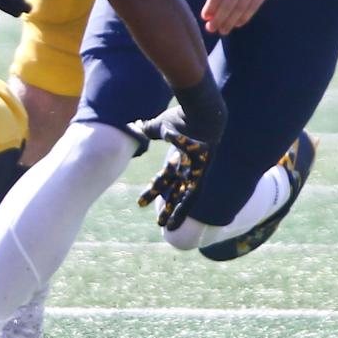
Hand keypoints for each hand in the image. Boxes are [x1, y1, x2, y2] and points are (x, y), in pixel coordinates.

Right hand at [131, 107, 215, 230]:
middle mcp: (188, 166)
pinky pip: (193, 195)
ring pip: (186, 196)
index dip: (154, 190)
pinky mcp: (202, 172)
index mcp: (179, 157)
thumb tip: (135, 125)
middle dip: (167, 205)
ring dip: (176, 211)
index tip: (140, 202)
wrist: (200, 110)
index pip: (165, 177)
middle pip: (176, 189)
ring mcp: (196, 170)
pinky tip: (176, 220)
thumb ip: (150, 129)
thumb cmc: (182, 116)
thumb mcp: (162, 126)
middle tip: (159, 222)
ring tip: (167, 226)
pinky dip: (184, 208)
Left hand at [202, 0, 295, 33]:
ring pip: (242, 7)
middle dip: (219, 19)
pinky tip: (238, 23)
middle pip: (228, 4)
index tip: (205, 18)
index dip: (210, 8)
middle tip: (212, 29)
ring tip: (223, 30)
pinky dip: (245, 16)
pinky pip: (255, 5)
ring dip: (231, 21)